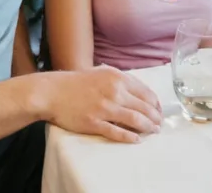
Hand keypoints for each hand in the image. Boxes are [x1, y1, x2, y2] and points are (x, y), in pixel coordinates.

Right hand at [43, 65, 162, 142]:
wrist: (52, 92)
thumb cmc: (76, 82)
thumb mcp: (100, 72)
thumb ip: (119, 80)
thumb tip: (139, 92)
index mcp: (116, 77)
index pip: (146, 92)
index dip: (156, 104)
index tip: (158, 110)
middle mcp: (113, 91)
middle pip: (144, 108)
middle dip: (155, 118)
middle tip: (158, 124)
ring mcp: (104, 108)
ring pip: (135, 120)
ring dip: (148, 128)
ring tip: (153, 131)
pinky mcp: (94, 122)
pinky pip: (118, 132)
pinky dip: (130, 137)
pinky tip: (136, 139)